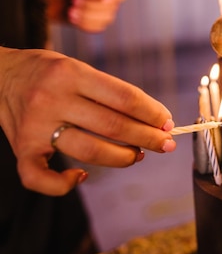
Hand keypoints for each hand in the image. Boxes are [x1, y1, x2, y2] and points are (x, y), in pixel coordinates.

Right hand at [0, 47, 175, 195]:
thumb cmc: (48, 72)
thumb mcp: (78, 67)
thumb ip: (109, 92)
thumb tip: (153, 119)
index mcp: (72, 74)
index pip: (125, 98)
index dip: (152, 113)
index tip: (167, 123)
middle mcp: (52, 99)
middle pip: (113, 126)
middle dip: (147, 138)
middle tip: (166, 144)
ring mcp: (34, 127)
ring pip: (89, 152)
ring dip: (122, 158)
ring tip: (137, 155)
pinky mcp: (21, 148)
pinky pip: (41, 178)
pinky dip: (64, 185)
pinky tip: (81, 176)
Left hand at [46, 0, 130, 32]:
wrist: (40, 0)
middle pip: (114, 7)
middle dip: (93, 6)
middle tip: (74, 0)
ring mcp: (100, 12)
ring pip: (107, 19)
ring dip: (87, 16)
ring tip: (70, 10)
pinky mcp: (92, 24)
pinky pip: (97, 28)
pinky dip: (84, 24)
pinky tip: (72, 17)